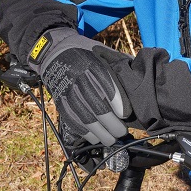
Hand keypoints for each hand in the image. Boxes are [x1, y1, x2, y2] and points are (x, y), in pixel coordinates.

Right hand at [27, 28, 131, 146]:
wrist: (53, 51)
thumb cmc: (84, 52)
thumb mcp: (101, 52)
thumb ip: (118, 64)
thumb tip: (137, 77)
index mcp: (92, 64)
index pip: (107, 85)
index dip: (118, 102)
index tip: (126, 114)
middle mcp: (79, 78)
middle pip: (96, 105)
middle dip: (111, 123)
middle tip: (122, 132)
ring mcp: (68, 90)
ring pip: (84, 117)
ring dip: (99, 132)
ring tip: (111, 139)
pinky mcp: (60, 100)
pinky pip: (72, 120)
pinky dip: (84, 132)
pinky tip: (95, 138)